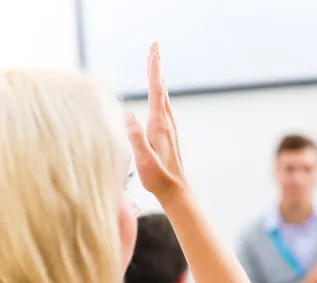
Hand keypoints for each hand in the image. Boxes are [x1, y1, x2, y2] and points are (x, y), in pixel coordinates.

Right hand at [127, 42, 185, 201]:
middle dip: (156, 66)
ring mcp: (168, 127)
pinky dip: (158, 91)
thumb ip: (136, 138)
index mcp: (160, 126)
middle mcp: (166, 123)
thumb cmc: (158, 178)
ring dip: (157, 77)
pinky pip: (162, 105)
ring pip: (163, 96)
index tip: (154, 52)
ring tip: (153, 61)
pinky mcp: (166, 133)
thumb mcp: (144, 160)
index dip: (154, 70)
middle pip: (161, 88)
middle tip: (154, 46)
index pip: (157, 92)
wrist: (176, 190)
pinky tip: (156, 91)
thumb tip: (127, 114)